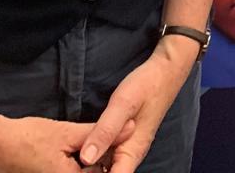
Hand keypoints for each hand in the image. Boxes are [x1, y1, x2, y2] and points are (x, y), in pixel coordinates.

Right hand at [0, 114, 111, 172]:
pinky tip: (60, 158)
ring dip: (79, 167)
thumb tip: (130, 127)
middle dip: (93, 167)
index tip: (110, 149)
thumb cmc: (27, 139)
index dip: (108, 160)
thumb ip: (98, 131)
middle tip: (89, 151)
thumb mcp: (66, 133)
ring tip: (70, 152)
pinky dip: (64, 168)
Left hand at [79, 45, 196, 172]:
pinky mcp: (122, 140)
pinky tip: (81, 149)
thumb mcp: (122, 104)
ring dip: (89, 167)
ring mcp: (126, 148)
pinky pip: (106, 156)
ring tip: (71, 159)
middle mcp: (130, 155)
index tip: (76, 170)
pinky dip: (93, 155)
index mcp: (131, 152)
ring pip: (105, 168)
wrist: (164, 72)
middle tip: (69, 162)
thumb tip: (85, 159)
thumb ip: (105, 131)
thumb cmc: (145, 86)